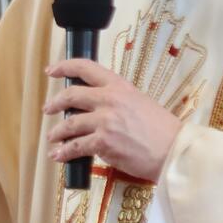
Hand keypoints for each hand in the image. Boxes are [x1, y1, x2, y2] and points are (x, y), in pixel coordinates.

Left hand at [43, 59, 182, 182]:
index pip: (86, 67)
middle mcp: (109, 99)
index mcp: (119, 86)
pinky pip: (75, 147)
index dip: (64, 66)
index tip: (51, 70)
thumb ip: (117, 100)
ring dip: (57, 132)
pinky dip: (63, 152)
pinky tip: (58, 155)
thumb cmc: (161, 130)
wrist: (174, 150)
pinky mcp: (103, 142)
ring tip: (53, 137)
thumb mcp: (139, 102)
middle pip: (71, 95)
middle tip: (48, 109)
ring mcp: (105, 121)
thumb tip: (96, 106)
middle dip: (55, 103)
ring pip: (69, 124)